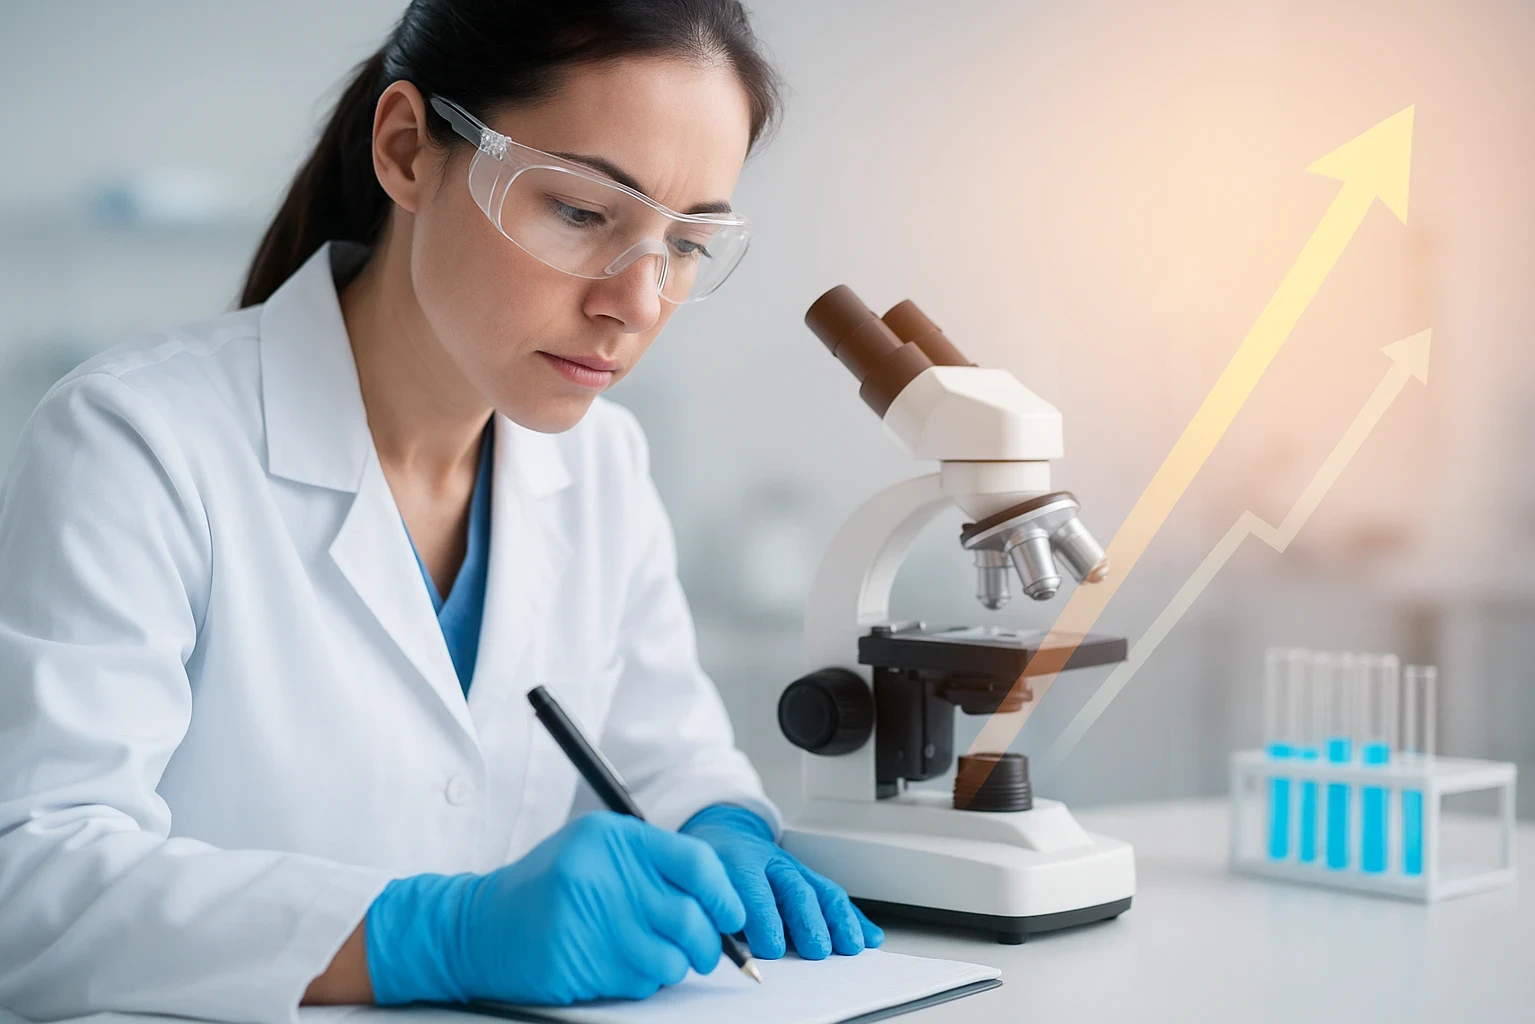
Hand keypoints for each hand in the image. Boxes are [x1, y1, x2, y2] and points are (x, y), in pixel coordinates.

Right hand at [364, 811, 745, 1004]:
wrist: (478, 925)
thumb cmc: (547, 886)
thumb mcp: (596, 850)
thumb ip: (654, 863)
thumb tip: (722, 899)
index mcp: (614, 838)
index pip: (697, 862)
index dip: (725, 894)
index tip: (732, 914)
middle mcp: (604, 874)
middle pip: (692, 918)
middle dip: (709, 943)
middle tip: (705, 947)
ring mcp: (590, 921)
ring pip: (673, 958)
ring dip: (673, 965)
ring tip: (648, 952)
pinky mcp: (580, 963)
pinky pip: (642, 982)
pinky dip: (642, 980)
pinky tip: (616, 963)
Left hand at [680, 804, 883, 959]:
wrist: (723, 833)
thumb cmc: (709, 867)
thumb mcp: (697, 882)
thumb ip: (710, 912)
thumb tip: (721, 946)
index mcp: (736, 862)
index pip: (752, 889)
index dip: (763, 918)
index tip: (769, 947)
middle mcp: (769, 863)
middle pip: (794, 890)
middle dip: (808, 920)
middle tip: (816, 949)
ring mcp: (793, 869)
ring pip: (820, 891)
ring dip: (838, 920)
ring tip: (849, 946)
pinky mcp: (809, 877)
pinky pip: (834, 896)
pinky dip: (853, 918)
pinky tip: (867, 935)